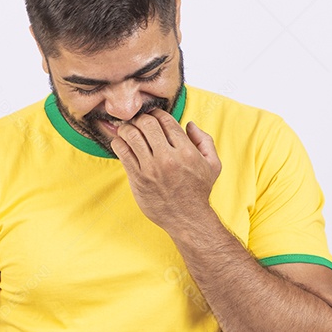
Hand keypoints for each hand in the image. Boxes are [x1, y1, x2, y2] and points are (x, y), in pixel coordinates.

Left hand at [110, 109, 221, 232]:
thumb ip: (204, 140)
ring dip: (127, 129)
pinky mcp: (137, 178)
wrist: (187, 218)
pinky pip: (122, 152)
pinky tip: (121, 143)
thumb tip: (189, 124)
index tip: (153, 116)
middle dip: (141, 118)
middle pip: (146, 123)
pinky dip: (119, 143)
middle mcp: (168, 158)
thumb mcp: (213, 164)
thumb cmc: (199, 191)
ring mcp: (151, 168)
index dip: (157, 113)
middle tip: (139, 122)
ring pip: (131, 135)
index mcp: (186, 151)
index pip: (165, 120)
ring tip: (128, 131)